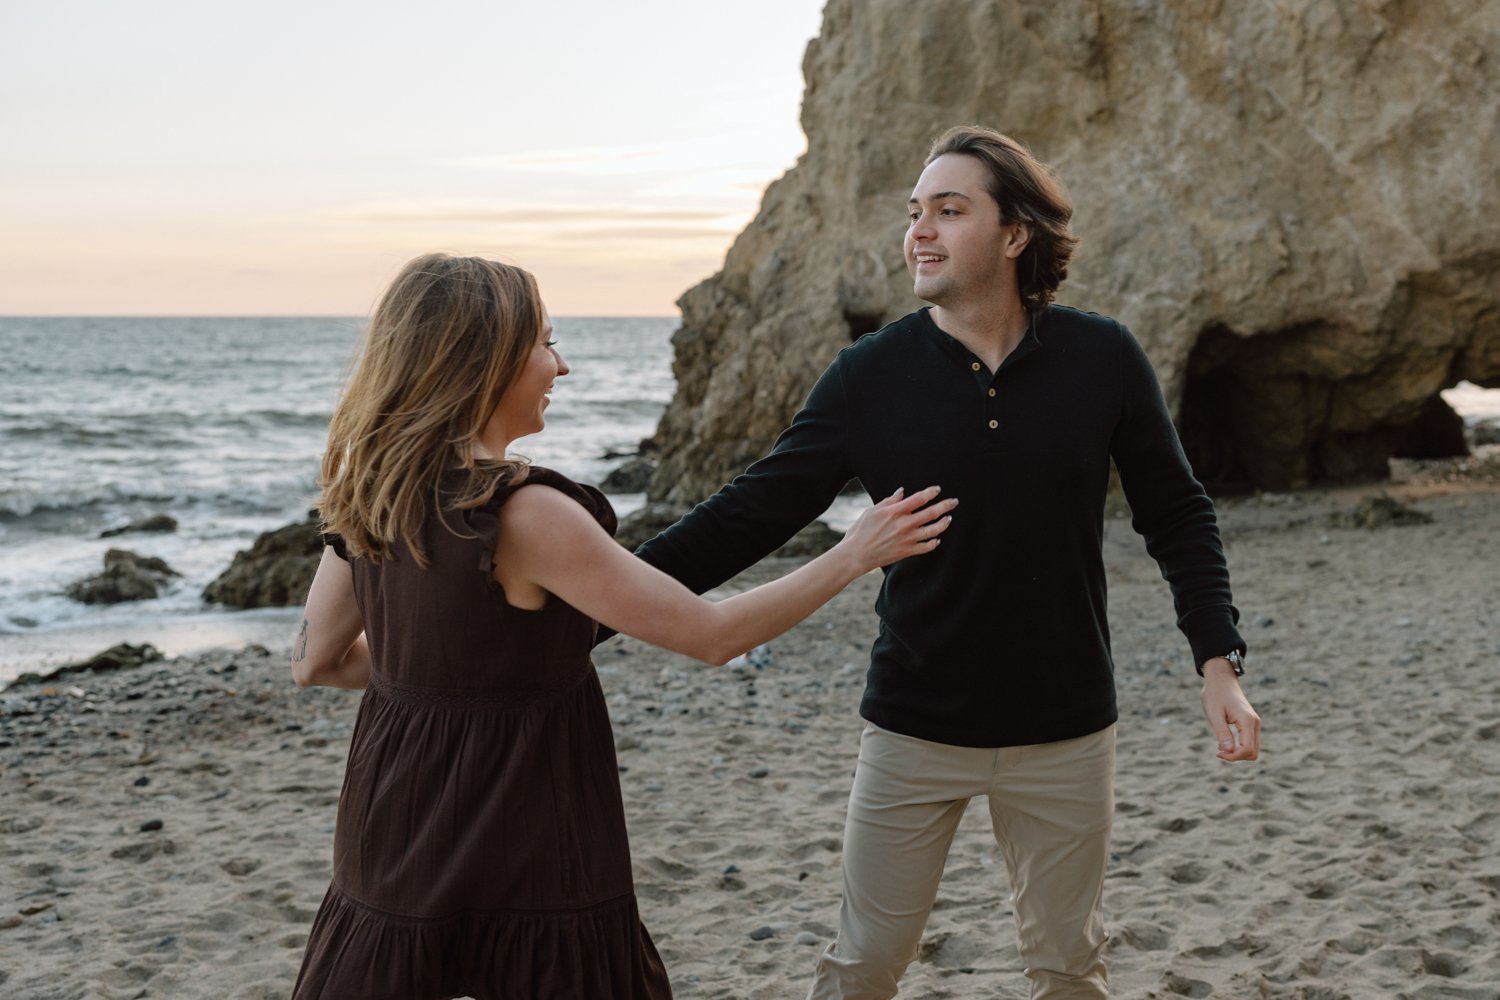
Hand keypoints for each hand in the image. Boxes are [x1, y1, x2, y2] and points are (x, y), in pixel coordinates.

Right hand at [839, 486, 955, 573]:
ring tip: (949, 519)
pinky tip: (937, 539)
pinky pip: (927, 547)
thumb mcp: (872, 511)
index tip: (937, 489)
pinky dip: (934, 542)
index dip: (930, 492)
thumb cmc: (860, 531)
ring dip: (944, 523)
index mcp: (895, 512)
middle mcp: (904, 524)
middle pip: (931, 513)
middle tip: (954, 502)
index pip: (919, 499)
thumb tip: (902, 492)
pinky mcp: (907, 551)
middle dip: (945, 506)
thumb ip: (889, 501)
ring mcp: (908, 539)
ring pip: (933, 530)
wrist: (856, 555)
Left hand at [1201, 658, 1260, 761]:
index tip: (1218, 753)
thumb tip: (1229, 751)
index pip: (1247, 749)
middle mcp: (1255, 723)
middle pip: (1252, 752)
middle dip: (1236, 757)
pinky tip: (1225, 742)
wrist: (1221, 679)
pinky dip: (1239, 747)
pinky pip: (1249, 742)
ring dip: (1237, 753)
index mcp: (1247, 721)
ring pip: (1252, 749)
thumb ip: (1222, 733)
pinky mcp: (1250, 723)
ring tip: (1220, 746)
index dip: (1233, 756)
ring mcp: (1254, 723)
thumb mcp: (1214, 714)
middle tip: (1218, 751)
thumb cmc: (1215, 694)